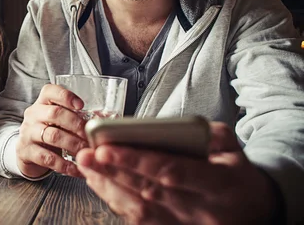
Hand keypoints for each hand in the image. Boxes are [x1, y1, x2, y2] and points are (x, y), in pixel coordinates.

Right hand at [16, 83, 87, 177]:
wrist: (26, 152)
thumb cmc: (49, 132)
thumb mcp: (57, 121)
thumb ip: (74, 117)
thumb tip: (103, 120)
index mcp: (42, 102)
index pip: (50, 91)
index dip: (66, 96)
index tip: (82, 105)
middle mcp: (33, 115)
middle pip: (55, 114)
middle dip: (76, 124)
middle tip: (91, 136)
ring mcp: (28, 133)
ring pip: (52, 136)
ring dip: (73, 145)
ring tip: (87, 152)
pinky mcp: (26, 152)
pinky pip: (47, 158)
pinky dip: (65, 165)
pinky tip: (77, 169)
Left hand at [76, 122, 279, 224]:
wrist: (255, 211)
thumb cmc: (236, 173)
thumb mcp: (233, 148)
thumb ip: (209, 134)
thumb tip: (171, 126)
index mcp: (220, 184)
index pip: (173, 171)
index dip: (138, 161)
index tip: (107, 148)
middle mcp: (201, 210)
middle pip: (149, 191)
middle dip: (113, 172)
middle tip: (85, 154)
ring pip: (139, 209)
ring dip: (108, 186)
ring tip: (85, 164)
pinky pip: (138, 220)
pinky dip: (115, 200)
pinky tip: (98, 181)